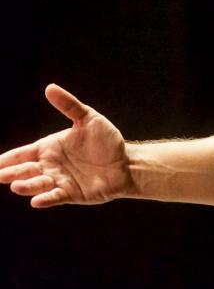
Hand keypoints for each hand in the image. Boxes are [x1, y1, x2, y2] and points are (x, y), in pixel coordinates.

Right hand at [0, 84, 132, 207]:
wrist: (126, 163)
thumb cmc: (106, 141)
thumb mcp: (88, 119)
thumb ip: (69, 105)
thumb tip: (50, 87)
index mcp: (48, 148)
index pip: (21, 154)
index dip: (6, 159)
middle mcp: (49, 166)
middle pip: (24, 171)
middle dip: (11, 173)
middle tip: (0, 176)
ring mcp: (59, 181)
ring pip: (36, 185)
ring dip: (26, 186)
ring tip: (17, 186)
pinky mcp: (71, 194)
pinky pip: (55, 197)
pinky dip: (45, 199)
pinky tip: (37, 201)